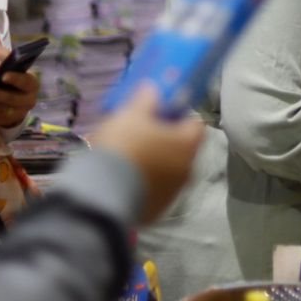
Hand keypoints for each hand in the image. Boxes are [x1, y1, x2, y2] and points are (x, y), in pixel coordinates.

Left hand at [0, 47, 38, 129]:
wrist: (16, 98)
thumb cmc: (13, 78)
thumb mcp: (14, 67)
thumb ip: (6, 58)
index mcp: (32, 85)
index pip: (26, 82)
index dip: (16, 79)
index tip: (3, 76)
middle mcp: (27, 101)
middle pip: (12, 100)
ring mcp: (17, 114)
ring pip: (1, 112)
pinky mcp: (5, 122)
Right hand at [90, 87, 205, 224]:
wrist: (104, 192)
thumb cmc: (124, 145)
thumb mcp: (132, 114)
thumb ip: (148, 99)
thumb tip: (155, 89)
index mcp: (188, 144)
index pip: (196, 124)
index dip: (181, 116)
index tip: (162, 113)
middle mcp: (189, 170)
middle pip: (183, 149)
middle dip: (168, 141)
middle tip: (143, 133)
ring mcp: (175, 193)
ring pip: (170, 171)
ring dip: (158, 163)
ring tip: (132, 157)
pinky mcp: (158, 210)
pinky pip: (156, 190)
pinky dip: (147, 183)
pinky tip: (127, 178)